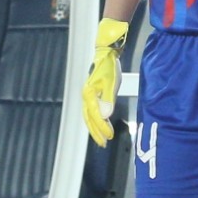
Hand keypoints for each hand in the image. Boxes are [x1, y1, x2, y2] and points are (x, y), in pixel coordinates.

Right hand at [80, 17, 126, 146]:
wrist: (105, 54)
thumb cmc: (109, 66)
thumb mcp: (112, 82)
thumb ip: (108, 98)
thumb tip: (105, 115)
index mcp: (89, 94)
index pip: (96, 116)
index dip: (102, 127)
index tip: (109, 136)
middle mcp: (86, 96)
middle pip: (89, 119)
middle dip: (96, 132)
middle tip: (103, 143)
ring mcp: (88, 95)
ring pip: (90, 116)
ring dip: (95, 128)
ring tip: (102, 139)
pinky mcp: (92, 94)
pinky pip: (92, 111)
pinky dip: (96, 120)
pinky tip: (102, 124)